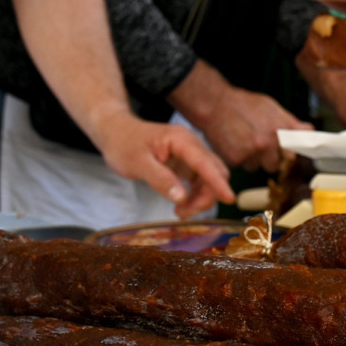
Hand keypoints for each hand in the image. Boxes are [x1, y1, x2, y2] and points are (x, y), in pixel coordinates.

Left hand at [91, 104, 234, 218]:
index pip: (205, 163)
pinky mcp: (186, 162)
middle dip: (207, 195)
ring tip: (179, 212)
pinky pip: (200, 181)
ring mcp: (190, 153)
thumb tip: (181, 198)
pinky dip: (195, 195)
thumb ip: (160, 180)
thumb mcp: (137, 164)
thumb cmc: (124, 144)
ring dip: (201, 198)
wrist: (115, 132)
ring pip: (209, 179)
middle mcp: (191, 144)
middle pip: (214, 172)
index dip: (218, 182)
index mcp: (181, 140)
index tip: (229, 198)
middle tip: (184, 213)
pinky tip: (181, 204)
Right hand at [168, 60, 308, 171]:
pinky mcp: (236, 159)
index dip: (288, 155)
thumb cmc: (243, 104)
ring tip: (244, 141)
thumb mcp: (271, 107)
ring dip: (253, 159)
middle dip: (269, 158)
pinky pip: (242, 166)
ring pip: (257, 167)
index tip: (285, 154)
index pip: (293, 155)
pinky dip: (239, 158)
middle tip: (259, 144)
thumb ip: (291, 122)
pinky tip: (235, 143)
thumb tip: (309, 131)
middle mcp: (267, 143)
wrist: (215, 104)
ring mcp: (251, 152)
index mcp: (279, 130)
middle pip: (275, 165)